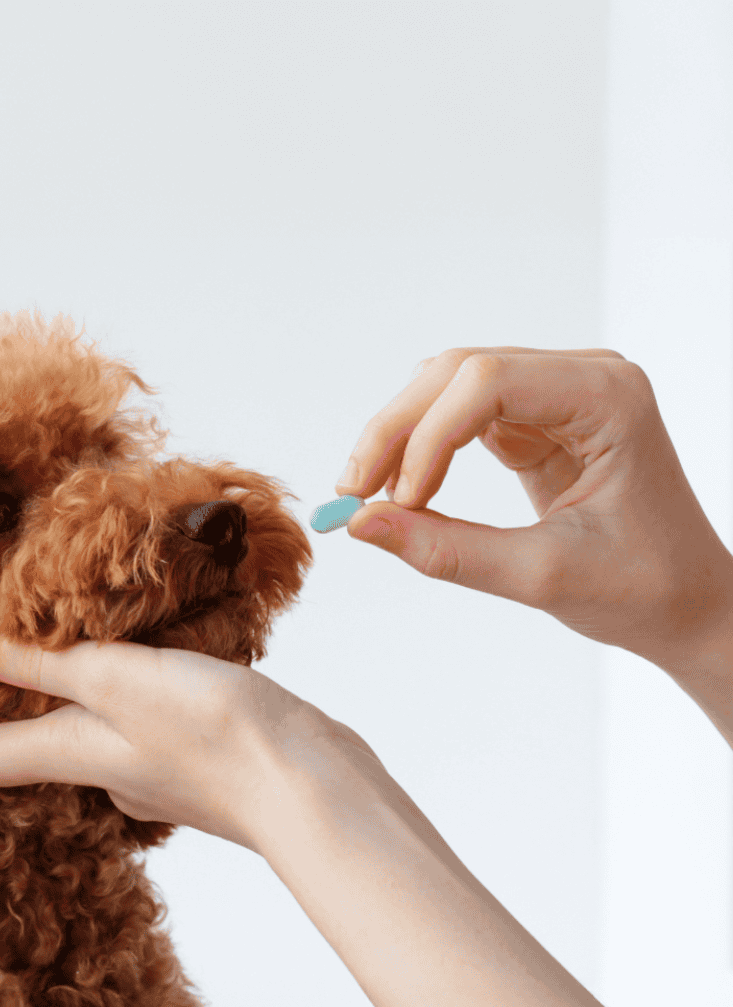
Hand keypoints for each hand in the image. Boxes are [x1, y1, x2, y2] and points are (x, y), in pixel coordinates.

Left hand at [0, 626, 374, 852]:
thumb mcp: (121, 680)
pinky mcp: (191, 755)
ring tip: (33, 651)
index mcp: (71, 753)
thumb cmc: (219, 737)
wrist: (315, 789)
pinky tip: (130, 660)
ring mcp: (149, 767)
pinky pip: (129, 721)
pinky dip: (109, 694)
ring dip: (48, 700)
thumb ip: (51, 662)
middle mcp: (100, 768)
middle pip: (19, 749)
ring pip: (78, 732)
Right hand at [337, 347, 732, 670]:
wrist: (686, 603)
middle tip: (352, 494)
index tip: (396, 503)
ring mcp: (559, 394)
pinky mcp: (538, 420)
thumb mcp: (541, 576)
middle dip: (398, 430)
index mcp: (608, 398)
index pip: (489, 382)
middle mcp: (585, 378)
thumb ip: (448, 550)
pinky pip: (461, 417)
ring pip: (450, 386)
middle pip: (460, 371)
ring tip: (368, 498)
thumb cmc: (641, 589)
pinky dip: (422, 451)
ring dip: (401, 436)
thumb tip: (360, 527)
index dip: (428, 436)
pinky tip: (402, 493)